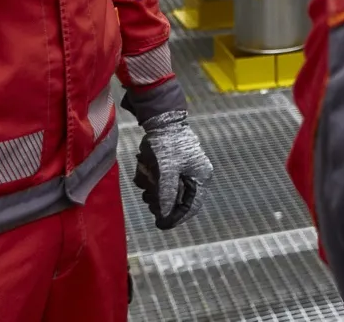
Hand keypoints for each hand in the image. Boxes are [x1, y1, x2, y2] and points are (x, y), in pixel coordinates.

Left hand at [134, 110, 213, 229]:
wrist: (161, 119)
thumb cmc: (167, 144)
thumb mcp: (167, 171)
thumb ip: (167, 194)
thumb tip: (164, 216)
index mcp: (200, 176)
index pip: (192, 206)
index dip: (176, 218)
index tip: (160, 225)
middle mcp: (194, 175)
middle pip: (177, 199)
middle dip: (161, 199)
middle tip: (148, 199)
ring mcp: (183, 169)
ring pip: (167, 190)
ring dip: (153, 187)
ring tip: (145, 177)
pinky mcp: (172, 164)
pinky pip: (161, 180)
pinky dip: (151, 177)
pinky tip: (144, 167)